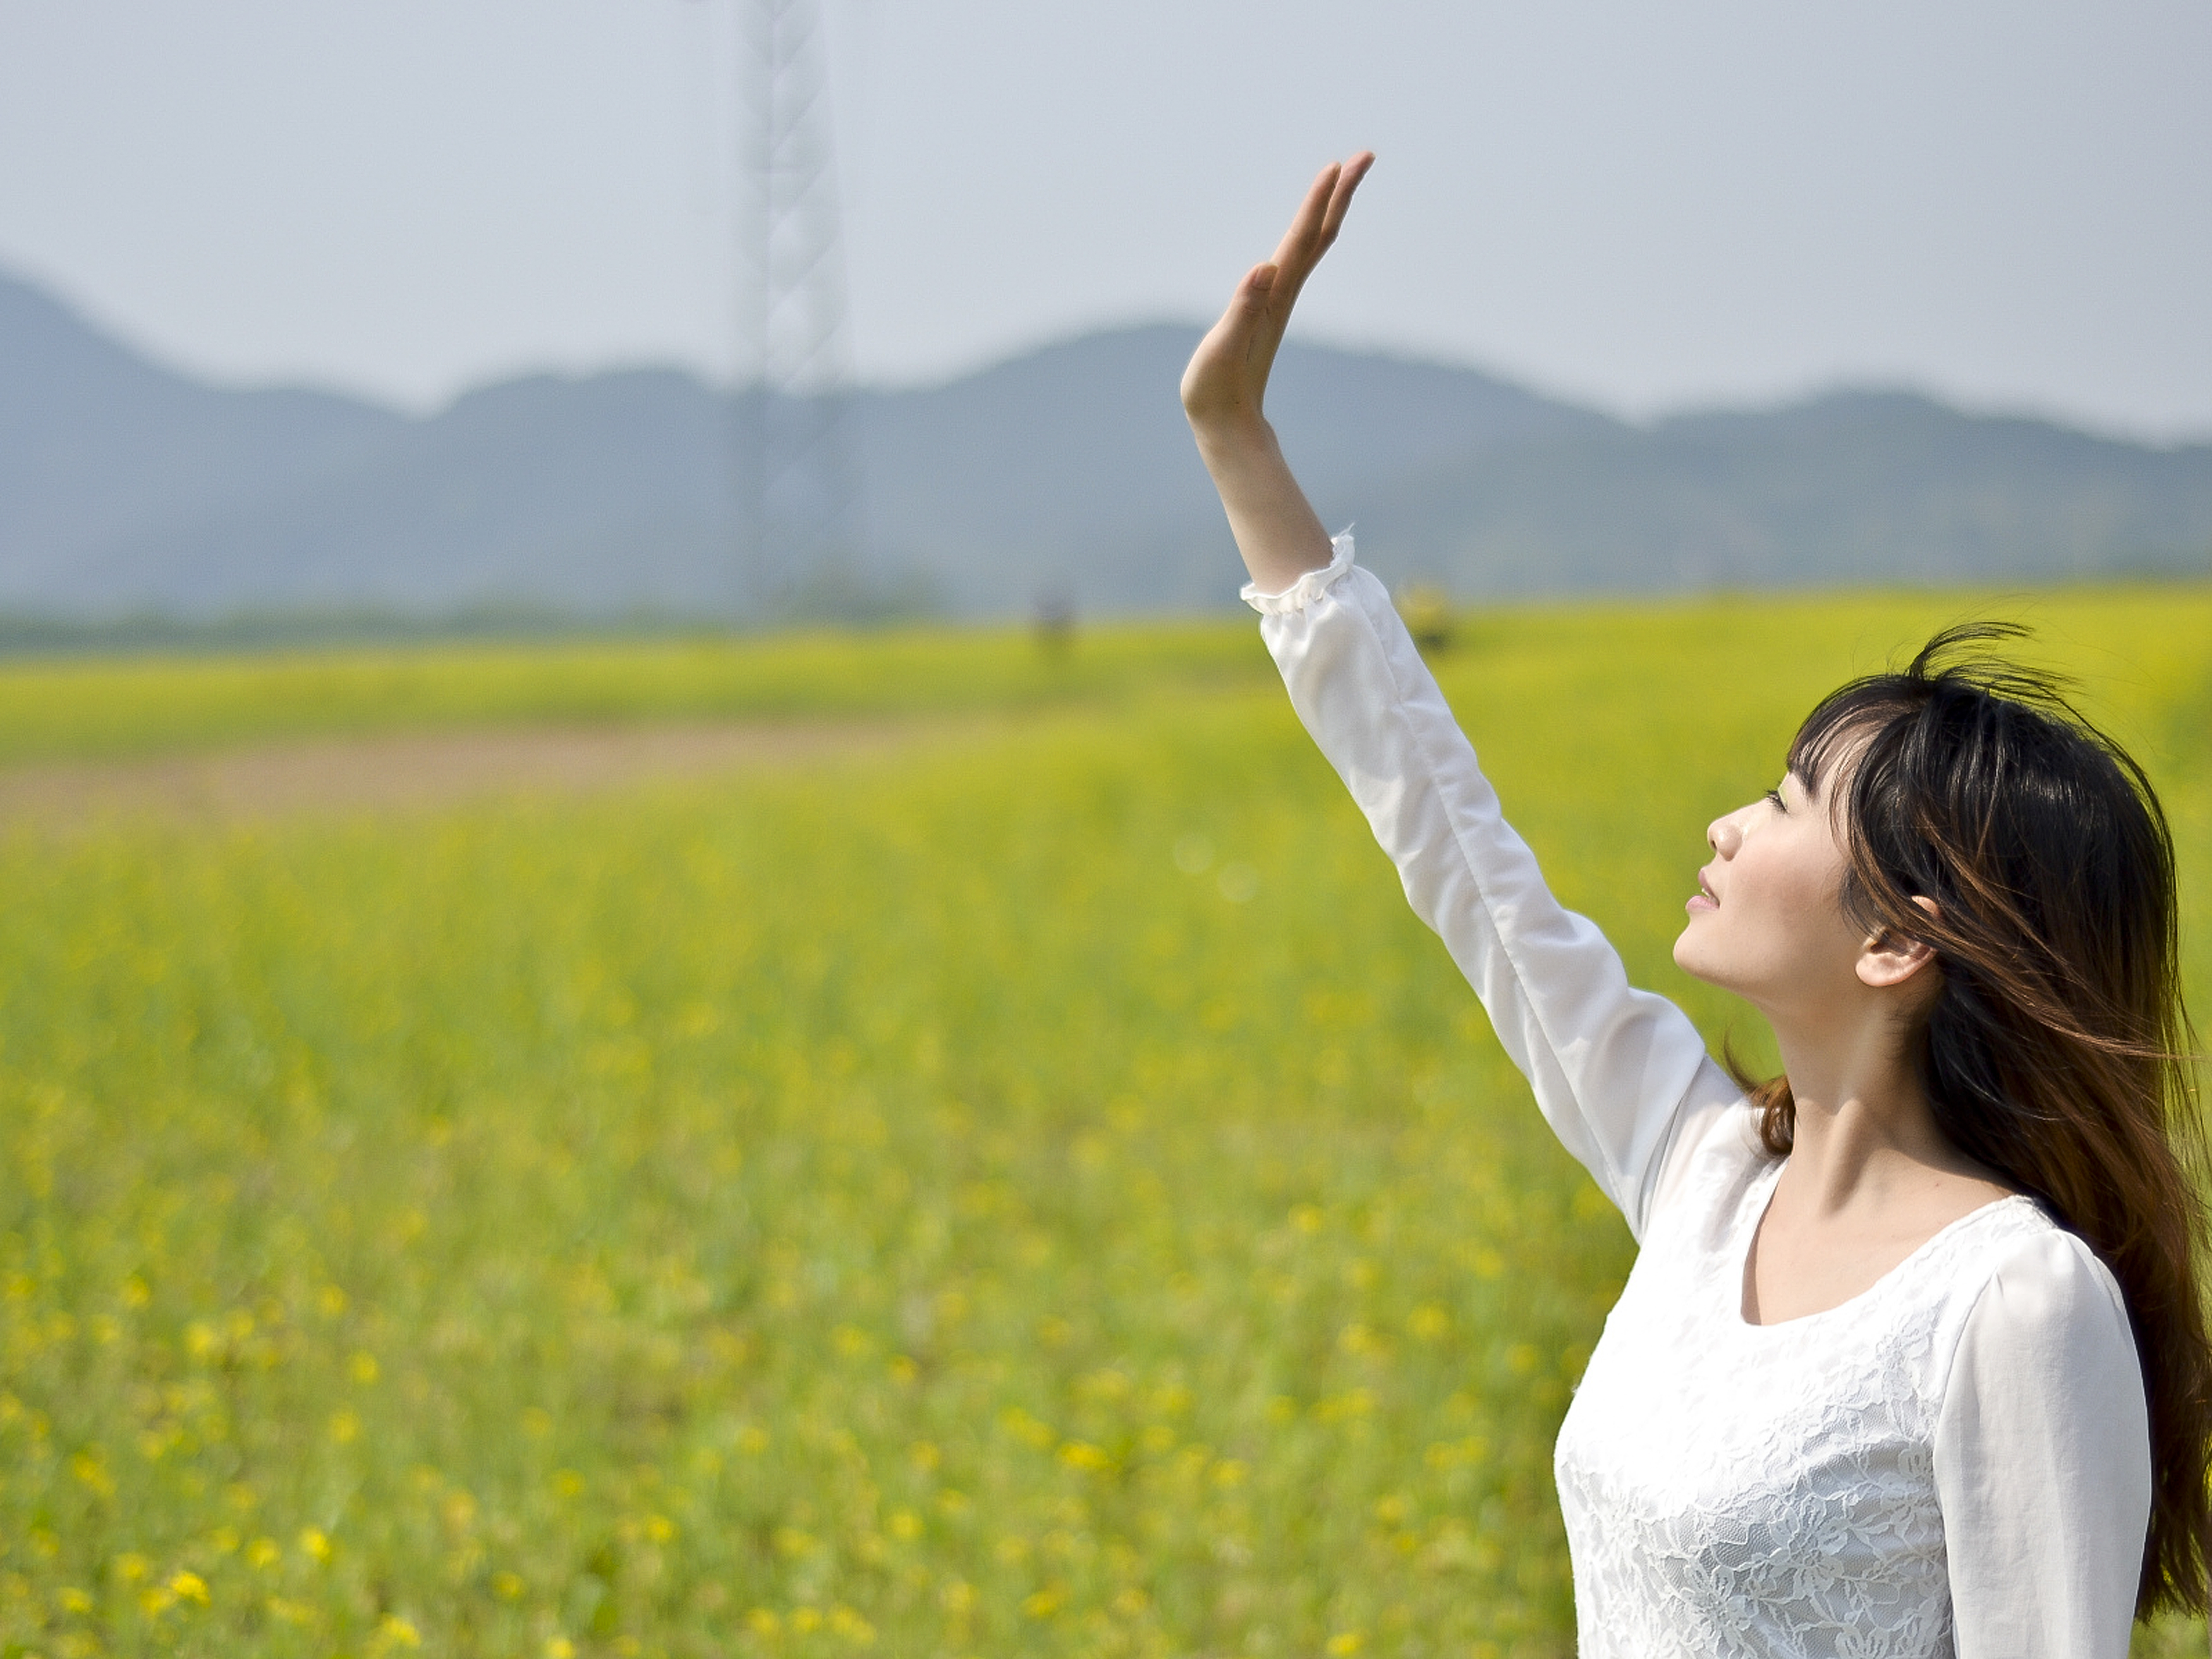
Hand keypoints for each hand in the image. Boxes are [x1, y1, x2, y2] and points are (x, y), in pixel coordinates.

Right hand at [1180, 152, 1373, 437]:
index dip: (1317, 202)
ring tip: (1343, 175)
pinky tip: (1309, 226)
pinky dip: (1309, 231)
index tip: (1335, 165)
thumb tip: (1264, 269)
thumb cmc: (1217, 390)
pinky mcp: (1270, 308)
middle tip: (1366, 156)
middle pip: (1319, 235)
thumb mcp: (1223, 349)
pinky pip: (1297, 259)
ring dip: (1330, 208)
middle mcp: (1284, 293)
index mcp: (1274, 297)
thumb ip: (1242, 310)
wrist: (1229, 426)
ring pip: (1312, 245)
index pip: (1301, 241)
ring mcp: (1279, 300)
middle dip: (1340, 194)